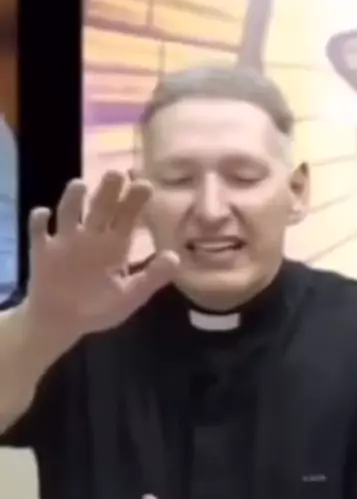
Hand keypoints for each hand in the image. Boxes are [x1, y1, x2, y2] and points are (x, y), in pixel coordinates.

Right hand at [26, 171, 178, 337]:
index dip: (135, 200)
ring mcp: (65, 241)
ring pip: (69, 212)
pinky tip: (43, 214)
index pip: (127, 216)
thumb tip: (176, 258)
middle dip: (107, 190)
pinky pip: (38, 232)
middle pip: (100, 206)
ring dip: (73, 198)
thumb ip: (151, 277)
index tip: (145, 185)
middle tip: (116, 173)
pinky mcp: (42, 252)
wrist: (61, 324)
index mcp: (115, 245)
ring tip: (80, 185)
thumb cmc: (98, 308)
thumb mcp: (129, 296)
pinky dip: (39, 221)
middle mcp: (91, 236)